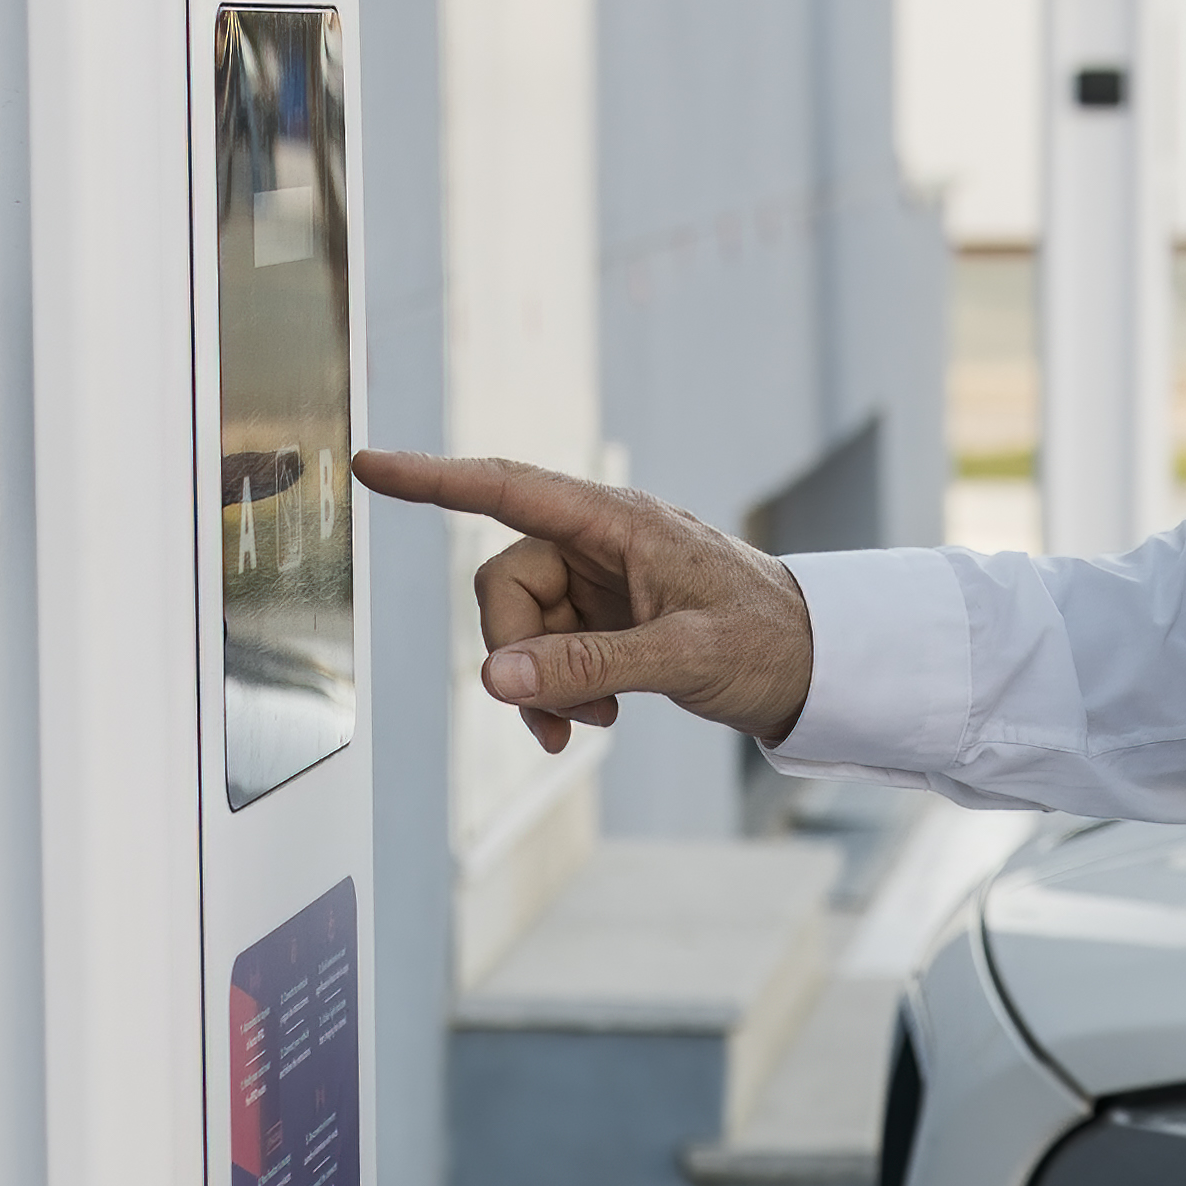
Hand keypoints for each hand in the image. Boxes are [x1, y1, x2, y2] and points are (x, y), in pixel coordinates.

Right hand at [348, 450, 817, 754]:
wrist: (815, 665)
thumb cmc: (766, 640)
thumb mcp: (683, 656)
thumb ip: (588, 665)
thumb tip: (495, 678)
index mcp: (617, 521)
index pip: (506, 487)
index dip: (433, 478)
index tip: (370, 463)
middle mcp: (597, 541)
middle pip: (503, 584)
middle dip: (517, 652)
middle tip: (563, 714)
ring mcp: (597, 581)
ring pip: (518, 627)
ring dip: (542, 683)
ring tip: (596, 722)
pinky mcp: (601, 617)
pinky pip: (544, 651)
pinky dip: (559, 691)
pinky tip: (600, 716)